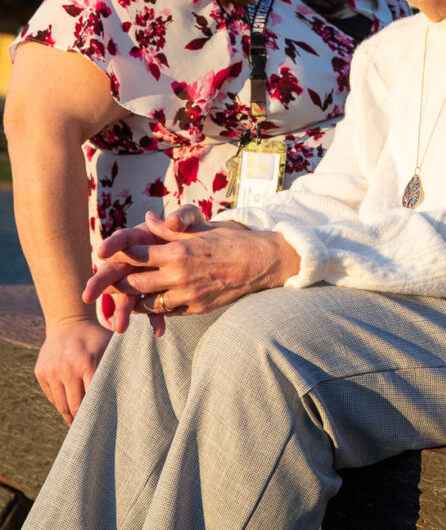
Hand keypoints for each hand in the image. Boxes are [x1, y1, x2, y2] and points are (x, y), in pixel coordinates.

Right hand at [36, 318, 112, 425]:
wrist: (68, 322)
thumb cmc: (95, 337)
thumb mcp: (110, 346)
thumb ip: (118, 365)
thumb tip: (132, 389)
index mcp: (88, 362)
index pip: (94, 397)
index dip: (98, 412)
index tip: (104, 425)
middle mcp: (67, 368)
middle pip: (76, 405)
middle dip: (83, 421)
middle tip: (91, 433)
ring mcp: (52, 370)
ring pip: (61, 404)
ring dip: (70, 416)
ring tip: (78, 425)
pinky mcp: (41, 372)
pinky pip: (52, 396)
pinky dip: (60, 403)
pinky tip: (68, 407)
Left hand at [85, 215, 299, 330]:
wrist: (259, 262)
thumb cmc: (229, 240)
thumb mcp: (198, 229)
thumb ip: (170, 228)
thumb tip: (147, 218)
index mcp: (178, 252)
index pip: (136, 256)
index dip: (117, 256)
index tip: (103, 256)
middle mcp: (179, 276)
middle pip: (135, 283)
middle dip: (117, 282)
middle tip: (106, 280)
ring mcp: (187, 295)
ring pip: (147, 302)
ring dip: (132, 299)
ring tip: (122, 294)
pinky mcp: (196, 308)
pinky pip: (166, 312)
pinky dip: (153, 309)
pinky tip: (147, 303)